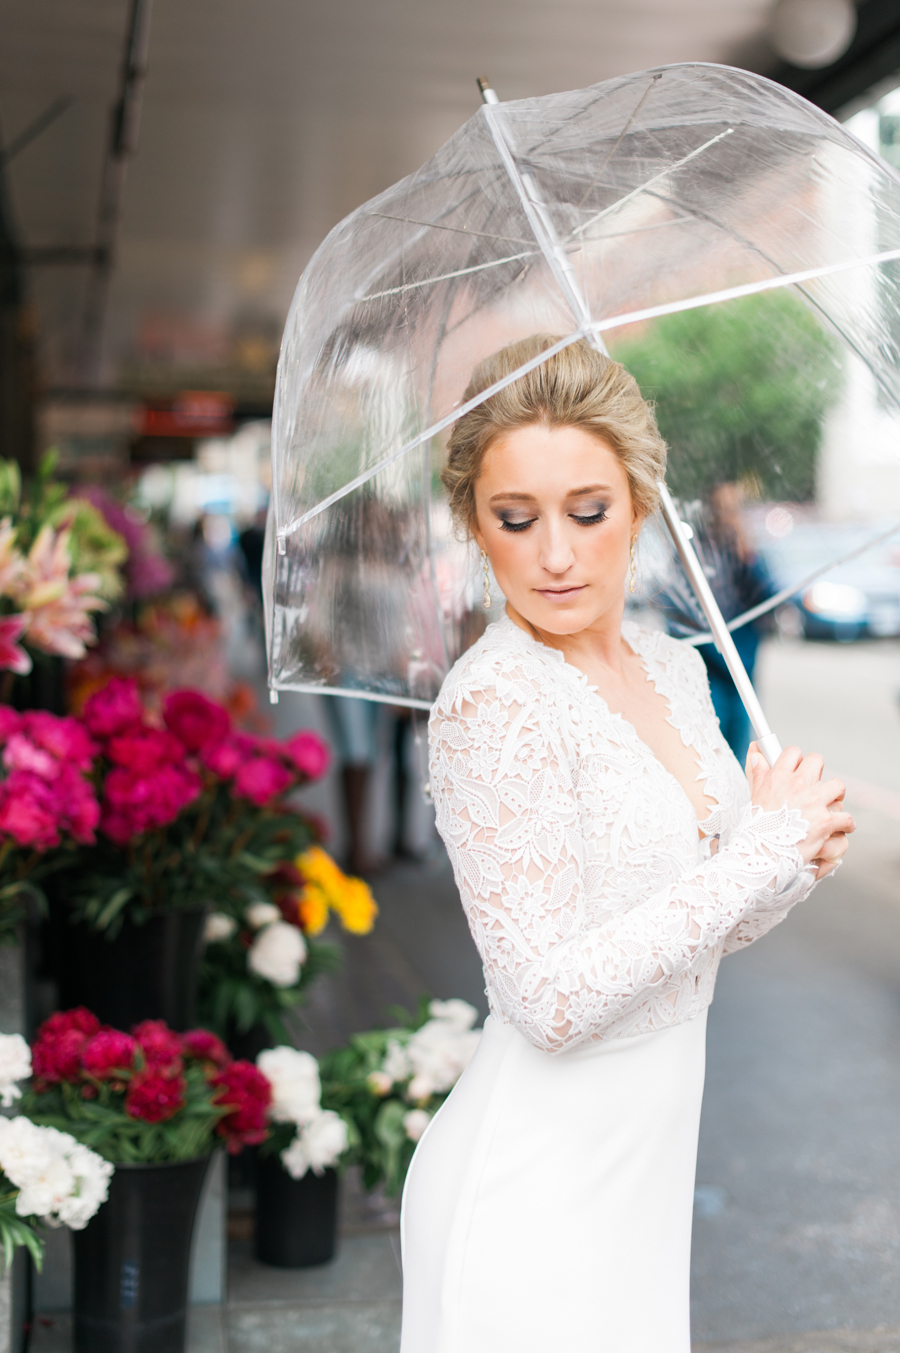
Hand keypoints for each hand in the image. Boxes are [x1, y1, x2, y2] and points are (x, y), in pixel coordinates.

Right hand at [746, 742, 853, 878]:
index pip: (794, 752)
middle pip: (818, 761)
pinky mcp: (826, 822)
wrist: (760, 855)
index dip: (796, 761)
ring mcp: (814, 803)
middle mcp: (798, 785)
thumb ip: (757, 771)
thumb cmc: (755, 828)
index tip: (797, 770)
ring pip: (838, 787)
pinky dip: (845, 825)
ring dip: (835, 798)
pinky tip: (838, 828)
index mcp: (778, 777)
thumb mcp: (754, 795)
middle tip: (816, 788)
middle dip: (818, 773)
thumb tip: (756, 751)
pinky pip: (846, 818)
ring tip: (828, 809)